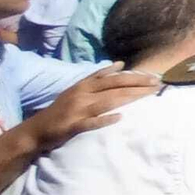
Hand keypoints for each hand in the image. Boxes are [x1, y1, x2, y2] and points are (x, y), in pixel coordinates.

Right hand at [32, 63, 160, 152]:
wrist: (36, 130)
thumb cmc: (62, 108)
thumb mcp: (78, 88)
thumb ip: (98, 76)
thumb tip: (120, 64)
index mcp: (84, 85)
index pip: (114, 78)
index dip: (134, 76)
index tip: (154, 77)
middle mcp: (82, 94)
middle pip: (114, 87)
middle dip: (138, 85)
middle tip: (158, 85)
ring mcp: (77, 110)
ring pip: (107, 102)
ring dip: (129, 99)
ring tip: (148, 96)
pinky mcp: (72, 126)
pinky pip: (90, 123)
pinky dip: (105, 119)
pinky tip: (119, 118)